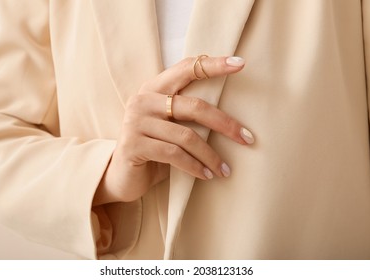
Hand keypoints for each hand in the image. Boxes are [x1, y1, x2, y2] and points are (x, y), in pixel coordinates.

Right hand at [93, 56, 253, 204]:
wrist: (121, 176)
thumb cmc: (154, 150)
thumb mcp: (170, 128)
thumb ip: (187, 115)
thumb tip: (231, 119)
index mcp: (153, 89)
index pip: (186, 69)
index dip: (213, 65)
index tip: (241, 64)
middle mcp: (142, 100)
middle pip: (194, 106)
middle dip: (225, 124)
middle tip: (247, 139)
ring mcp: (136, 122)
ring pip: (186, 136)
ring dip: (210, 156)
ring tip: (224, 170)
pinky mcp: (133, 144)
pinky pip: (174, 154)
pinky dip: (195, 166)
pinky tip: (206, 175)